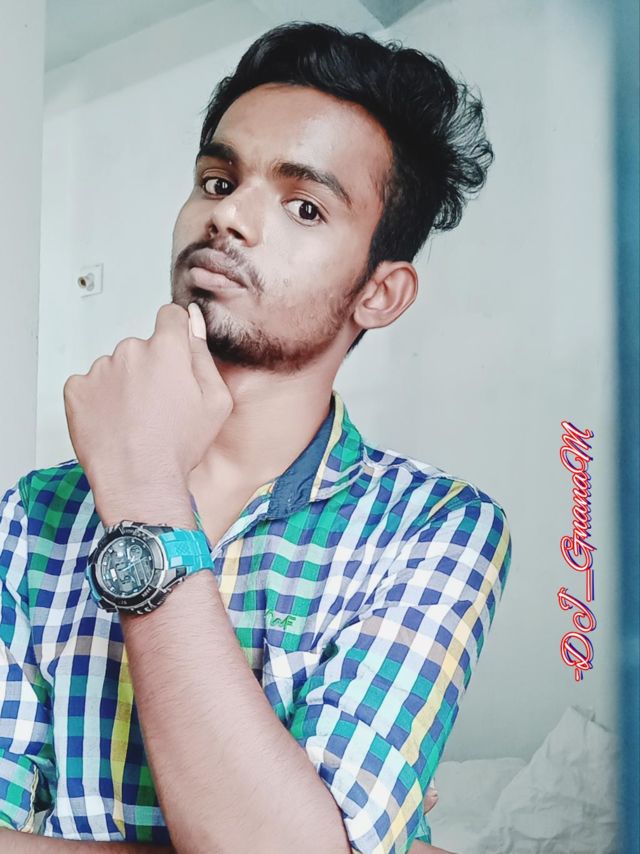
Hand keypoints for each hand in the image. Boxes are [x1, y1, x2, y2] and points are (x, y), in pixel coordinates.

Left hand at [63, 302, 231, 497]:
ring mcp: (99, 370)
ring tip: (135, 420)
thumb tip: (194, 322)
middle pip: (143, 347)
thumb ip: (204, 355)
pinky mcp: (76, 390)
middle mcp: (129, 351)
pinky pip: (89, 385)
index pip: (171, 317)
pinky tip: (114, 423)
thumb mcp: (216, 402)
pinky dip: (99, 400)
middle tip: (159, 406)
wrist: (139, 482)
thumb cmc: (177, 447)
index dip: (177, 334)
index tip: (176, 356)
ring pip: (116, 367)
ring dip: (124, 384)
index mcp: (166, 349)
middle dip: (151, 368)